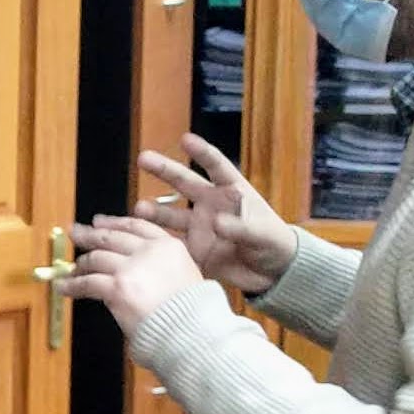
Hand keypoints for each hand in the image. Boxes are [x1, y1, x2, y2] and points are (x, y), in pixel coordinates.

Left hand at [57, 213, 202, 341]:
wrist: (191, 332)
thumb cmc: (192, 314)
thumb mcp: (187, 276)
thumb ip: (163, 265)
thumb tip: (139, 267)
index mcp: (168, 245)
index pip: (135, 226)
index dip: (114, 222)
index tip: (100, 222)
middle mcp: (148, 251)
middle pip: (111, 237)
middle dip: (89, 235)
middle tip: (76, 233)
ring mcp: (131, 268)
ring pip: (96, 259)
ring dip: (80, 264)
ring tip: (72, 269)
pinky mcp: (116, 288)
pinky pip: (87, 283)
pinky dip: (71, 285)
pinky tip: (64, 287)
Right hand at [134, 133, 296, 297]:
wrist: (273, 274)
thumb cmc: (275, 244)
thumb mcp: (263, 233)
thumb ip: (241, 227)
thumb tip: (216, 223)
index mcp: (232, 192)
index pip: (216, 167)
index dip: (201, 152)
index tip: (185, 140)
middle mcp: (211, 206)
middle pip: (184, 182)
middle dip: (164, 170)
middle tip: (143, 158)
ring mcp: (200, 228)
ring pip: (171, 215)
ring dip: (154, 211)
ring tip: (138, 209)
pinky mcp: (194, 251)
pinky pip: (171, 245)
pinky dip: (155, 242)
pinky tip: (140, 238)